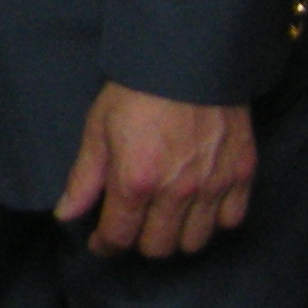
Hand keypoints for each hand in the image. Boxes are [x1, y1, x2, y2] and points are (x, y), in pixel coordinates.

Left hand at [56, 83, 257, 257]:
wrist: (188, 60)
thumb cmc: (136, 91)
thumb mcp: (98, 129)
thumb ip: (84, 178)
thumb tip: (66, 214)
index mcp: (136, 180)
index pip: (119, 236)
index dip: (106, 245)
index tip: (100, 243)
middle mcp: (177, 191)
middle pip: (159, 247)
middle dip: (139, 242)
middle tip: (132, 226)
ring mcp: (213, 185)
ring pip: (195, 242)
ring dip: (176, 237)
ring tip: (164, 220)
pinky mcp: (242, 173)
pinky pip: (231, 219)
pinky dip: (214, 221)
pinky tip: (200, 208)